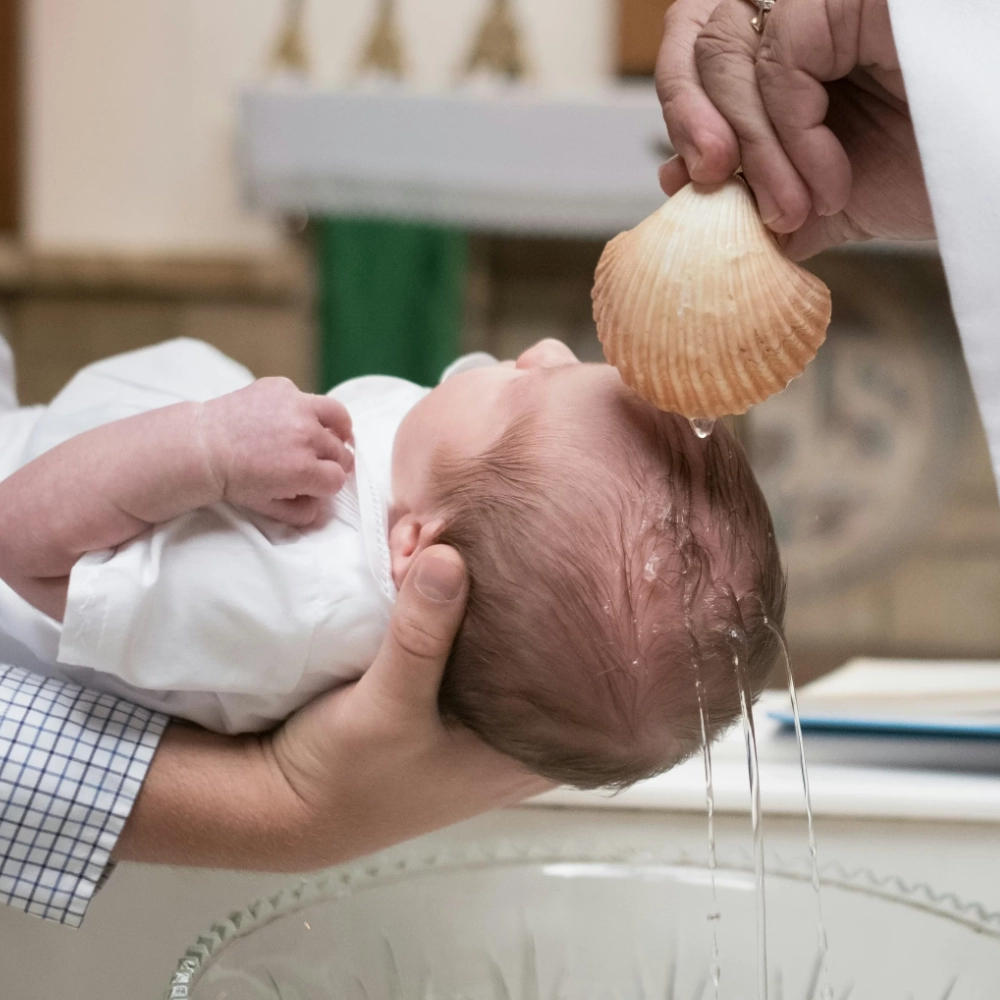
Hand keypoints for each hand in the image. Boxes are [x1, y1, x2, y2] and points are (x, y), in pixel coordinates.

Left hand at [198, 378, 353, 526]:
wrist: (203, 447)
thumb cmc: (233, 479)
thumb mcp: (268, 507)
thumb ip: (302, 513)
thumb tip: (322, 507)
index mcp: (304, 469)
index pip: (338, 479)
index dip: (328, 484)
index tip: (318, 483)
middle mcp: (306, 435)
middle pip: (341, 452)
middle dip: (332, 462)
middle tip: (318, 463)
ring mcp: (296, 407)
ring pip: (339, 417)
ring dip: (337, 430)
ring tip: (331, 434)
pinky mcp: (283, 387)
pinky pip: (308, 398)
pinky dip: (304, 410)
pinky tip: (289, 419)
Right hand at [268, 545, 551, 867]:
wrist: (288, 803)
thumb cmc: (350, 777)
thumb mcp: (388, 706)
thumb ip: (422, 637)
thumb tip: (449, 556)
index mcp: (528, 751)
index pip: (583, 677)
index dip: (579, 623)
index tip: (571, 567)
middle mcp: (515, 733)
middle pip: (544, 651)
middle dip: (527, 597)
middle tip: (523, 543)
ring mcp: (481, 716)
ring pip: (502, 642)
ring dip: (484, 598)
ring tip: (483, 544)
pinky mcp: (445, 697)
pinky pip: (464, 641)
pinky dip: (454, 609)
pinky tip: (446, 569)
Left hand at [655, 0, 934, 258]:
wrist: (992, 188)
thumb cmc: (928, 174)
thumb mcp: (820, 194)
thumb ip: (752, 190)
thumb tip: (675, 182)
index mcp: (793, 51)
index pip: (701, 49)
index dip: (680, 110)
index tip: (690, 181)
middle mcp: (806, 11)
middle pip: (701, 37)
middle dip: (695, 125)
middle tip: (714, 187)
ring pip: (731, 50)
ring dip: (755, 151)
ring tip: (798, 209)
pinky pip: (782, 55)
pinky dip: (791, 134)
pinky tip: (830, 181)